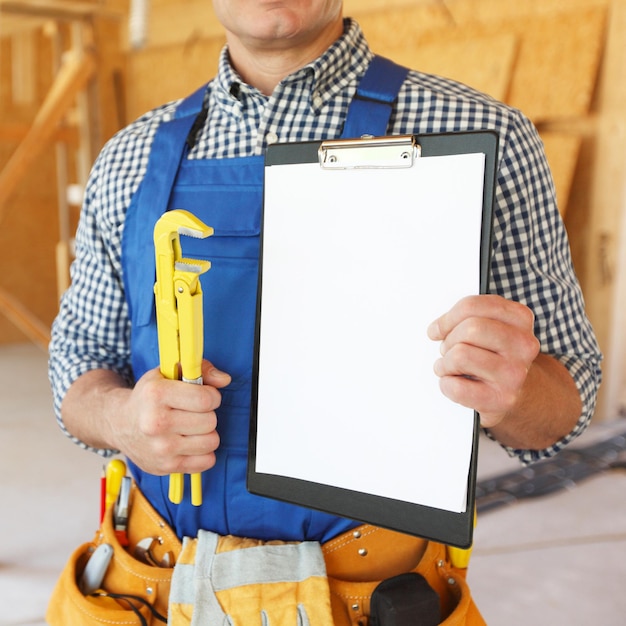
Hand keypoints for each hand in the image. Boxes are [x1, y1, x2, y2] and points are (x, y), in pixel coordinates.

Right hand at [115, 360, 230, 474]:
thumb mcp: (168, 372)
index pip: (205, 399)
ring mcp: (160, 449)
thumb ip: (201, 369)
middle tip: (192, 412)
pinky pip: (206, 461)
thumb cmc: (148, 397)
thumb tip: (224, 379)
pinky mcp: (165, 466)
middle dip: (207, 414)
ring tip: (191, 427)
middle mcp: (156, 423)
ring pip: (211, 442)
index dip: (211, 396)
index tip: (204, 396)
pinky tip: (189, 443)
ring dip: (206, 434)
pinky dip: (203, 452)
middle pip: (210, 421)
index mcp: (156, 395)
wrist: (119, 423)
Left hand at [427, 295, 539, 428]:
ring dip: (445, 363)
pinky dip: (446, 385)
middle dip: (449, 340)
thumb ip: (466, 318)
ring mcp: (514, 373)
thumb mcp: (490, 326)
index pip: (472, 306)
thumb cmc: (496, 356)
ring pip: (460, 356)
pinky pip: (457, 387)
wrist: (518, 391)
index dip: (448, 318)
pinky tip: (454, 382)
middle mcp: (523, 345)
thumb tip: (436, 329)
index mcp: (520, 319)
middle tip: (448, 350)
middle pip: (469, 329)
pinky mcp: (502, 399)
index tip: (438, 329)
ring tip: (450, 367)